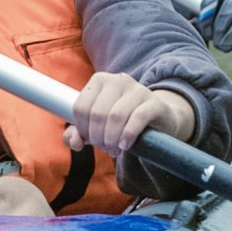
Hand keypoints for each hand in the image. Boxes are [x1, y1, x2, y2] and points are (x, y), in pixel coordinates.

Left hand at [69, 73, 195, 164]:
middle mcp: (118, 80)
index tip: (90, 141)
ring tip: (114, 150)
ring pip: (116, 116)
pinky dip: (128, 135)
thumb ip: (78, 134)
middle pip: (97, 113)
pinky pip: (138, 117)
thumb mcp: (96, 127)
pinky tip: (125, 145)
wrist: (157, 120)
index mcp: (99, 81)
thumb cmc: (121, 122)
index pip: (80, 107)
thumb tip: (74, 142)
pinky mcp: (154, 102)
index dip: (82, 129)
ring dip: (112, 139)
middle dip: (98, 138)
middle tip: (104, 148)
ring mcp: (138, 89)